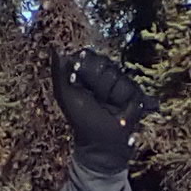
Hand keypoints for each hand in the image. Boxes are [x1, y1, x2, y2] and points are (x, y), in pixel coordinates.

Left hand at [57, 48, 152, 170]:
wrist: (102, 141)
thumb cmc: (81, 119)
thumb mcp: (64, 94)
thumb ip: (59, 71)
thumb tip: (55, 49)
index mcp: (86, 72)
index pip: (88, 55)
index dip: (84, 67)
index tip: (79, 81)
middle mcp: (105, 74)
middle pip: (104, 63)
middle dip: (97, 82)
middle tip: (95, 98)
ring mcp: (120, 83)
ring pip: (117, 76)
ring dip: (110, 93)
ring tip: (108, 106)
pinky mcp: (134, 93)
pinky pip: (130, 87)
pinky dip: (123, 100)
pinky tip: (121, 109)